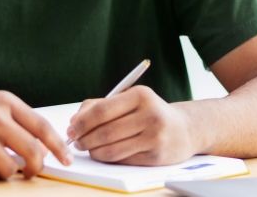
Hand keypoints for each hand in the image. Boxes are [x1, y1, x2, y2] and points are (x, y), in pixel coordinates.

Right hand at [0, 90, 71, 181]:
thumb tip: (47, 149)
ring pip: (10, 168)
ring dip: (7, 173)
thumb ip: (20, 124)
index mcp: (6, 102)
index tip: (67, 160)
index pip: (42, 127)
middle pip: (32, 150)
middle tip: (32, 172)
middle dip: (36, 167)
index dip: (58, 146)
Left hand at [66, 86, 198, 164]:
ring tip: (88, 148)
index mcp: (141, 95)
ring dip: (93, 151)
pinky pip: (122, 159)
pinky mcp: (155, 156)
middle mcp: (150, 114)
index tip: (71, 128)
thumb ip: (101, 105)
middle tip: (76, 141)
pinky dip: (107, 158)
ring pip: (111, 149)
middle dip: (84, 139)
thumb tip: (75, 121)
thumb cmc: (150, 112)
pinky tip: (103, 153)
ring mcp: (154, 136)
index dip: (82, 122)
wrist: (184, 129)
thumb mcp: (130, 99)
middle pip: (105, 132)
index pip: (102, 110)